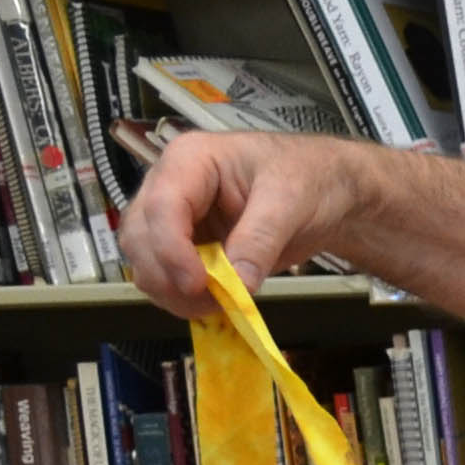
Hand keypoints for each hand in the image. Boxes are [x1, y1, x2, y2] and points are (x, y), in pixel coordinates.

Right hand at [117, 130, 359, 318]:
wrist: (325, 190)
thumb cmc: (307, 177)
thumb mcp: (291, 200)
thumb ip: (262, 238)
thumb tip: (238, 284)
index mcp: (190, 160)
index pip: (161, 207)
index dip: (171, 250)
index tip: (198, 284)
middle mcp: (171, 187)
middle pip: (139, 237)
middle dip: (168, 276)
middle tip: (213, 302)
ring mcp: (176, 219)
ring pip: (145, 262)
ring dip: (172, 292)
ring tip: (219, 304)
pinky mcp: (188, 248)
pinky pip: (168, 277)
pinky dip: (184, 298)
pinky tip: (216, 305)